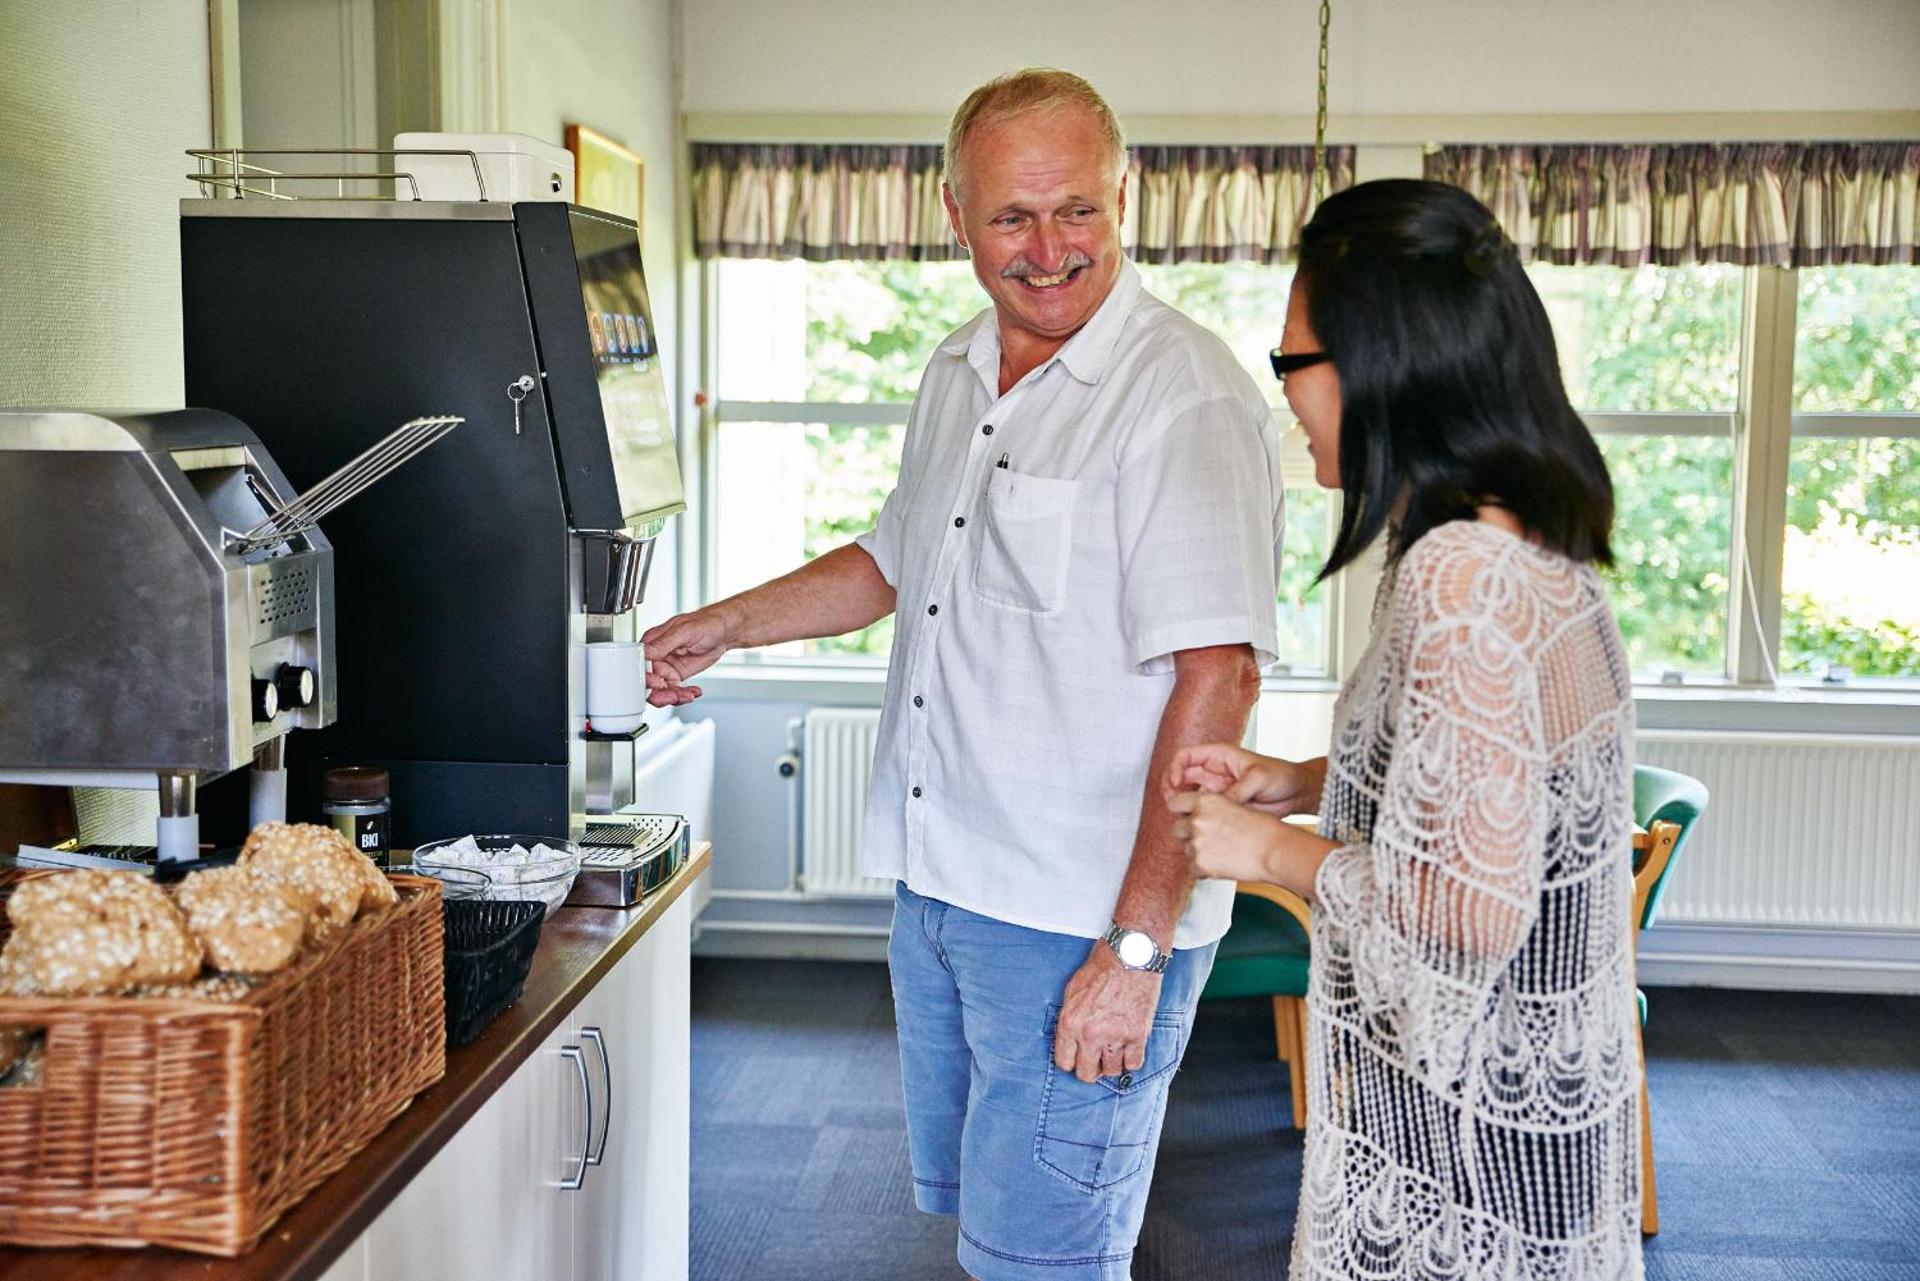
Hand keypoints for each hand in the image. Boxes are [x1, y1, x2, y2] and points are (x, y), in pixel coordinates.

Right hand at [641, 605, 738, 705]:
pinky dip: (683, 696)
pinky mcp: (677, 676)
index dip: (647, 678)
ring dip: (674, 697)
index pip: (641, 664)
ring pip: (661, 690)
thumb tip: (646, 652)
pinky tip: (693, 693)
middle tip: (673, 696)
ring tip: (688, 696)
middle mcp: (656, 657)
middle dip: (659, 693)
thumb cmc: (705, 623)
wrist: (723, 631)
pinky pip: (674, 691)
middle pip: (648, 682)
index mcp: (652, 642)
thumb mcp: (684, 631)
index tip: (659, 683)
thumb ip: (663, 643)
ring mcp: (666, 668)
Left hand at [1054, 942, 1161, 1084]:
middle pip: (1087, 1073)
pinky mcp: (1137, 1035)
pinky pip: (1133, 1064)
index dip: (1071, 1062)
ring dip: (1112, 1064)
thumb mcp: (1072, 990)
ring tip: (1113, 1051)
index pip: (1065, 1062)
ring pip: (1112, 1071)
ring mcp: (1115, 1036)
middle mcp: (1091, 1034)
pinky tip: (1128, 1049)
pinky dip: (1131, 1060)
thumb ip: (1069, 1018)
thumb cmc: (1102, 967)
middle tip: (1095, 1060)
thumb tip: (1069, 1039)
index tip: (1077, 1059)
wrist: (1130, 955)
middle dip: (1090, 1069)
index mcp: (1070, 1022)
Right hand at [1162, 743, 1313, 817]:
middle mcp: (1215, 772)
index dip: (1175, 768)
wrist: (1297, 794)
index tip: (1176, 783)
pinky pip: (1203, 810)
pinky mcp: (1224, 806)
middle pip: (1182, 776)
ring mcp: (1218, 790)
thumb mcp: (1259, 778)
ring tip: (1180, 815)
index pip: (1186, 756)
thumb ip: (1238, 791)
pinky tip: (1196, 824)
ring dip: (1181, 804)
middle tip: (1170, 802)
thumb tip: (1221, 805)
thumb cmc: (1282, 776)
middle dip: (1172, 788)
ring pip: (1189, 795)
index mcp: (1219, 756)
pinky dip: (1195, 816)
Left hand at [1166, 790, 1289, 883]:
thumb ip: (1211, 810)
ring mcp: (1197, 842)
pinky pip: (1192, 868)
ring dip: (1198, 852)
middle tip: (1210, 840)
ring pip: (1185, 849)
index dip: (1181, 812)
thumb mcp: (1234, 806)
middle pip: (1177, 829)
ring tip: (1223, 853)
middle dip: (1189, 835)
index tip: (1187, 818)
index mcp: (1205, 801)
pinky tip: (1223, 864)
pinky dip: (1204, 869)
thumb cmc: (1263, 829)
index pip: (1175, 803)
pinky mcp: (1201, 864)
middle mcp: (1197, 819)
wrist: (1275, 851)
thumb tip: (1194, 816)